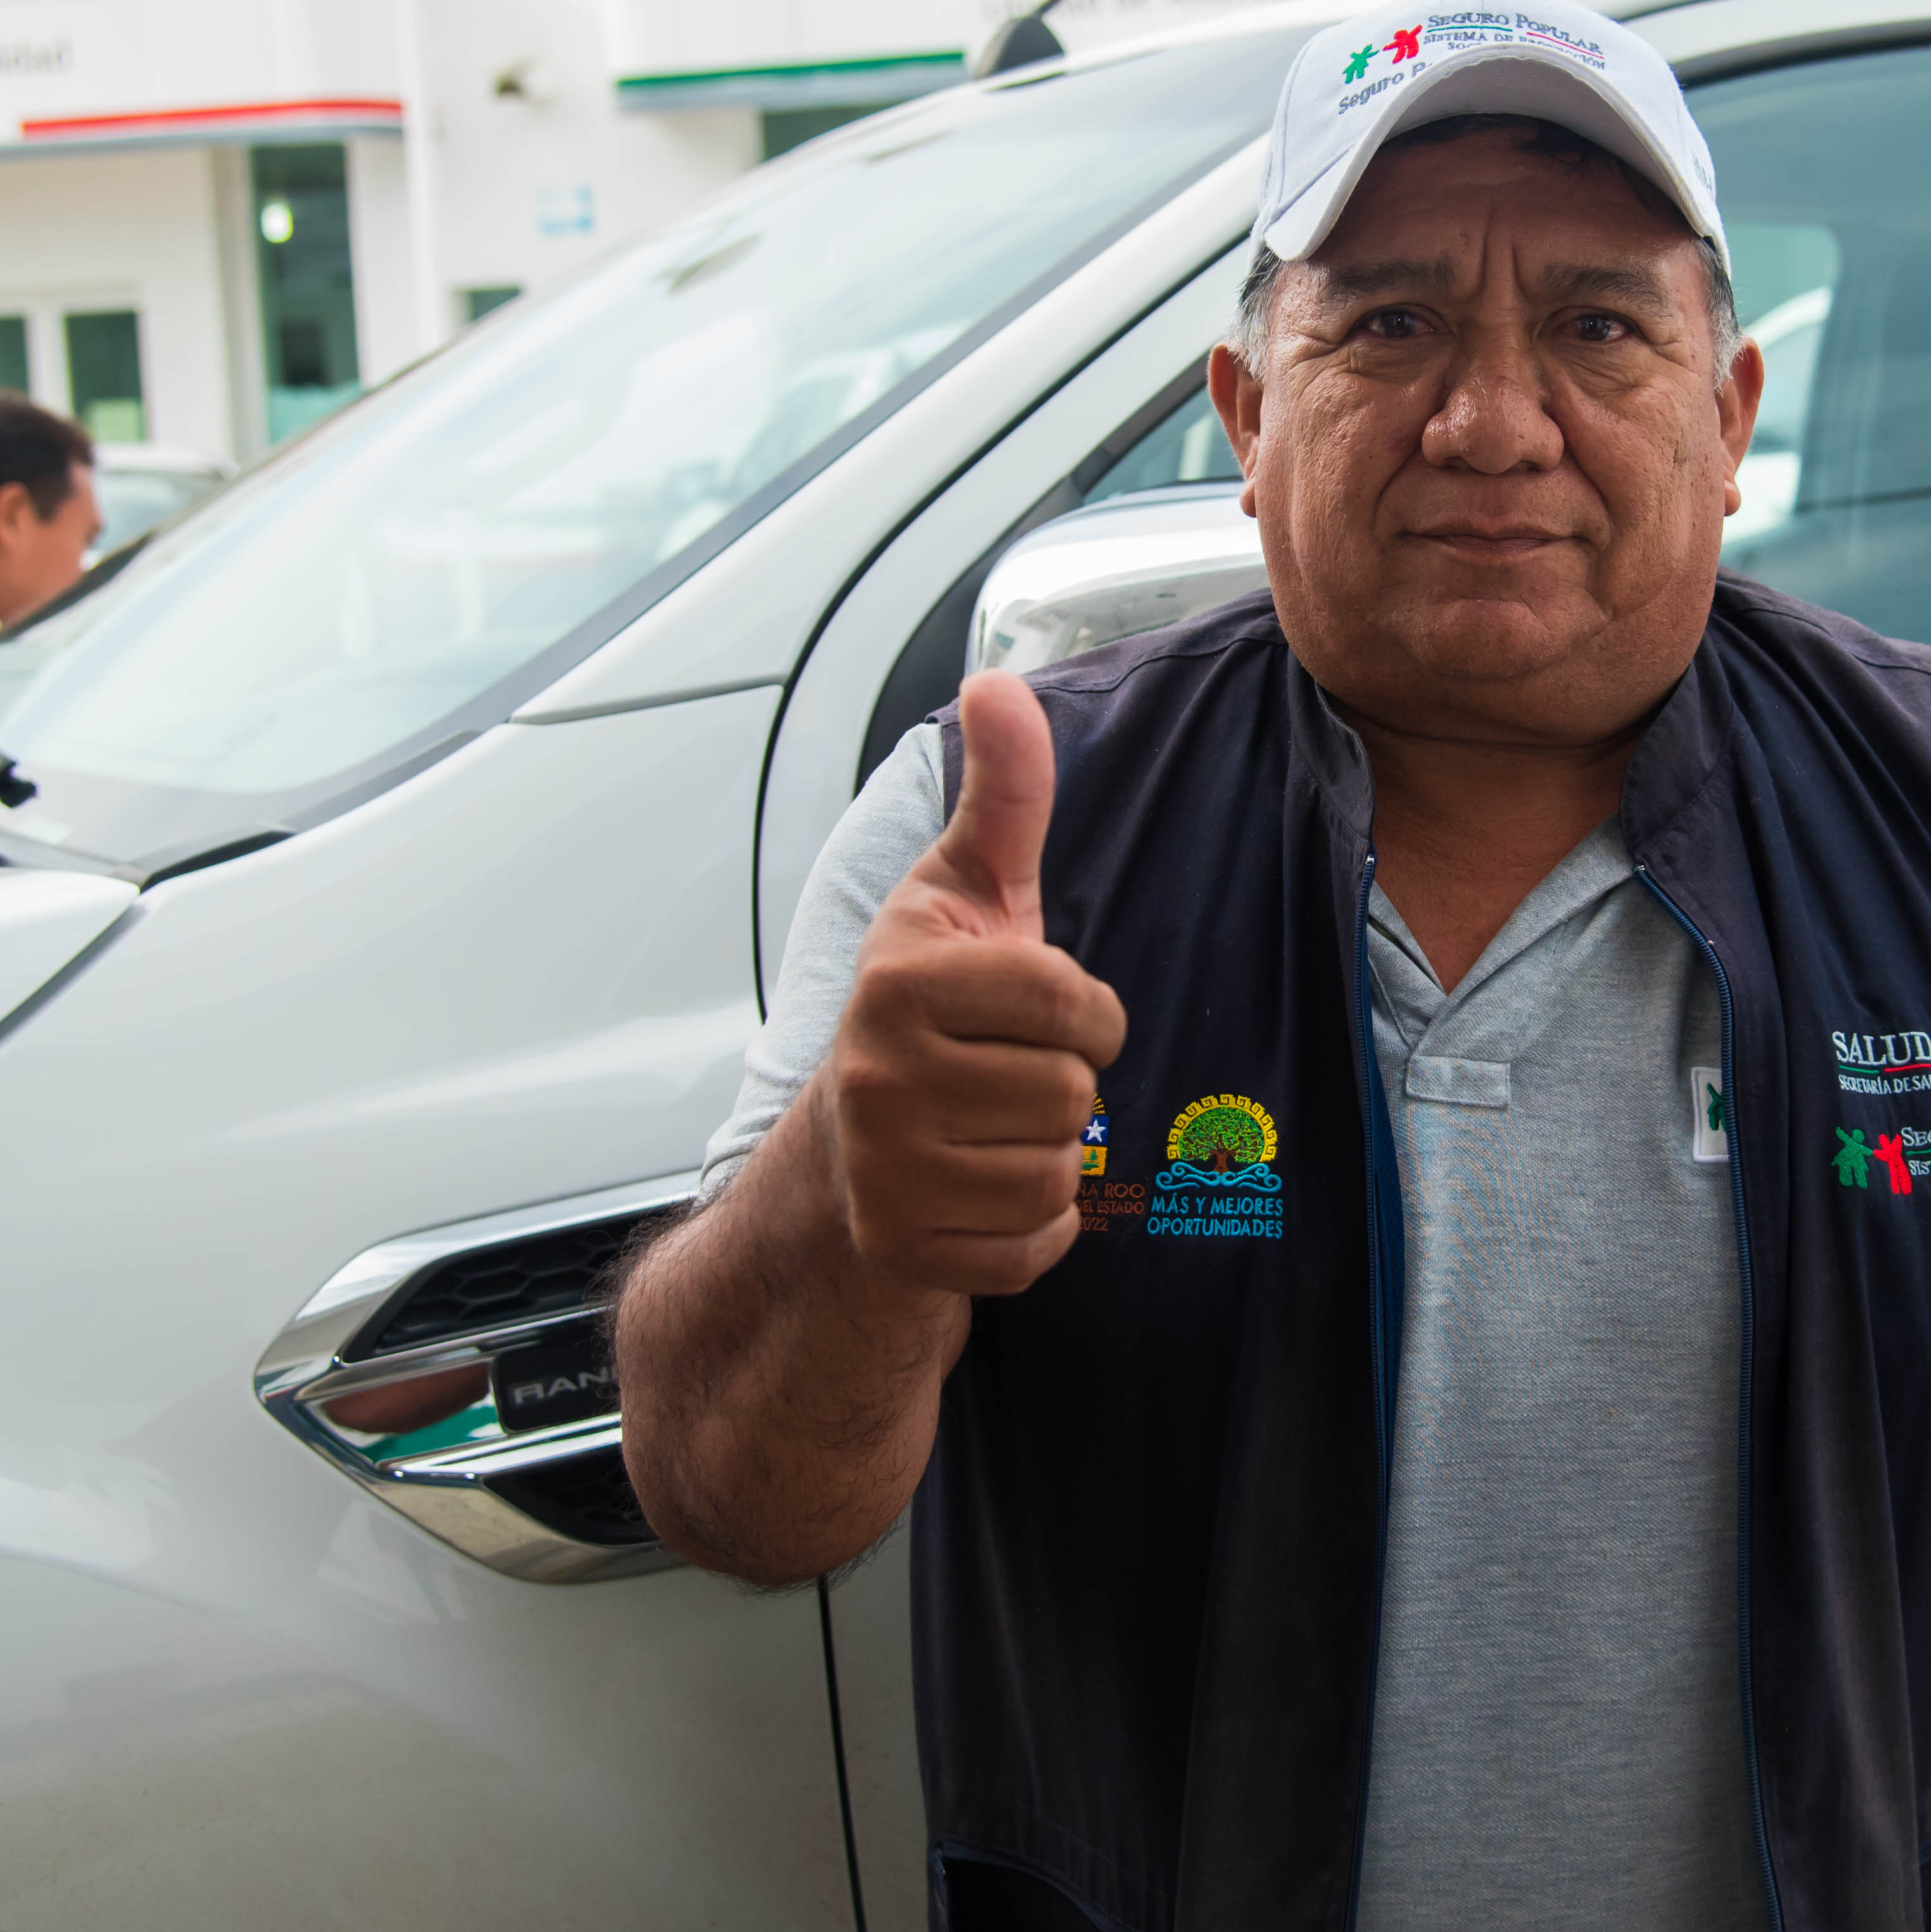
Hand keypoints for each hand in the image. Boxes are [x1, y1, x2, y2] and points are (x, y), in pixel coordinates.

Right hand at [823, 671, 1127, 1296]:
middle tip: (1008, 1073)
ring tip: (992, 1127)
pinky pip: (1035, 1246)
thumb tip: (997, 681)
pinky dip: (1033, 1228)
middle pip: (1073, 1094)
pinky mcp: (903, 1250)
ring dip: (1049, 1155)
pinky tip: (984, 1189)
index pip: (1073, 1003)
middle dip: (1064, 1086)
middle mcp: (877, 1078)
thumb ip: (1002, 795)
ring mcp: (884, 1173)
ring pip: (1058, 1172)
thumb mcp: (967, 892)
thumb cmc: (929, 1008)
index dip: (1086, 1011)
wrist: (845, 1151)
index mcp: (901, 982)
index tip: (1049, 1012)